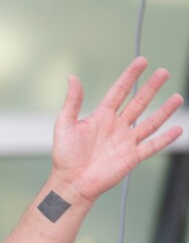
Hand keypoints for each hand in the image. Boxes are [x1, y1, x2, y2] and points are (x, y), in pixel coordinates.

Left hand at [52, 57, 183, 202]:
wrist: (72, 181)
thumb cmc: (65, 154)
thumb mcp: (65, 123)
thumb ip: (72, 101)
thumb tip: (73, 78)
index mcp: (101, 116)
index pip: (119, 91)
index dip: (130, 76)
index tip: (142, 61)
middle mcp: (116, 126)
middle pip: (138, 102)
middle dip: (151, 87)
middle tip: (164, 72)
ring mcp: (126, 141)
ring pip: (150, 122)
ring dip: (164, 110)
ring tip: (177, 97)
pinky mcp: (132, 157)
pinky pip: (152, 146)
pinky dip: (166, 139)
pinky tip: (178, 129)